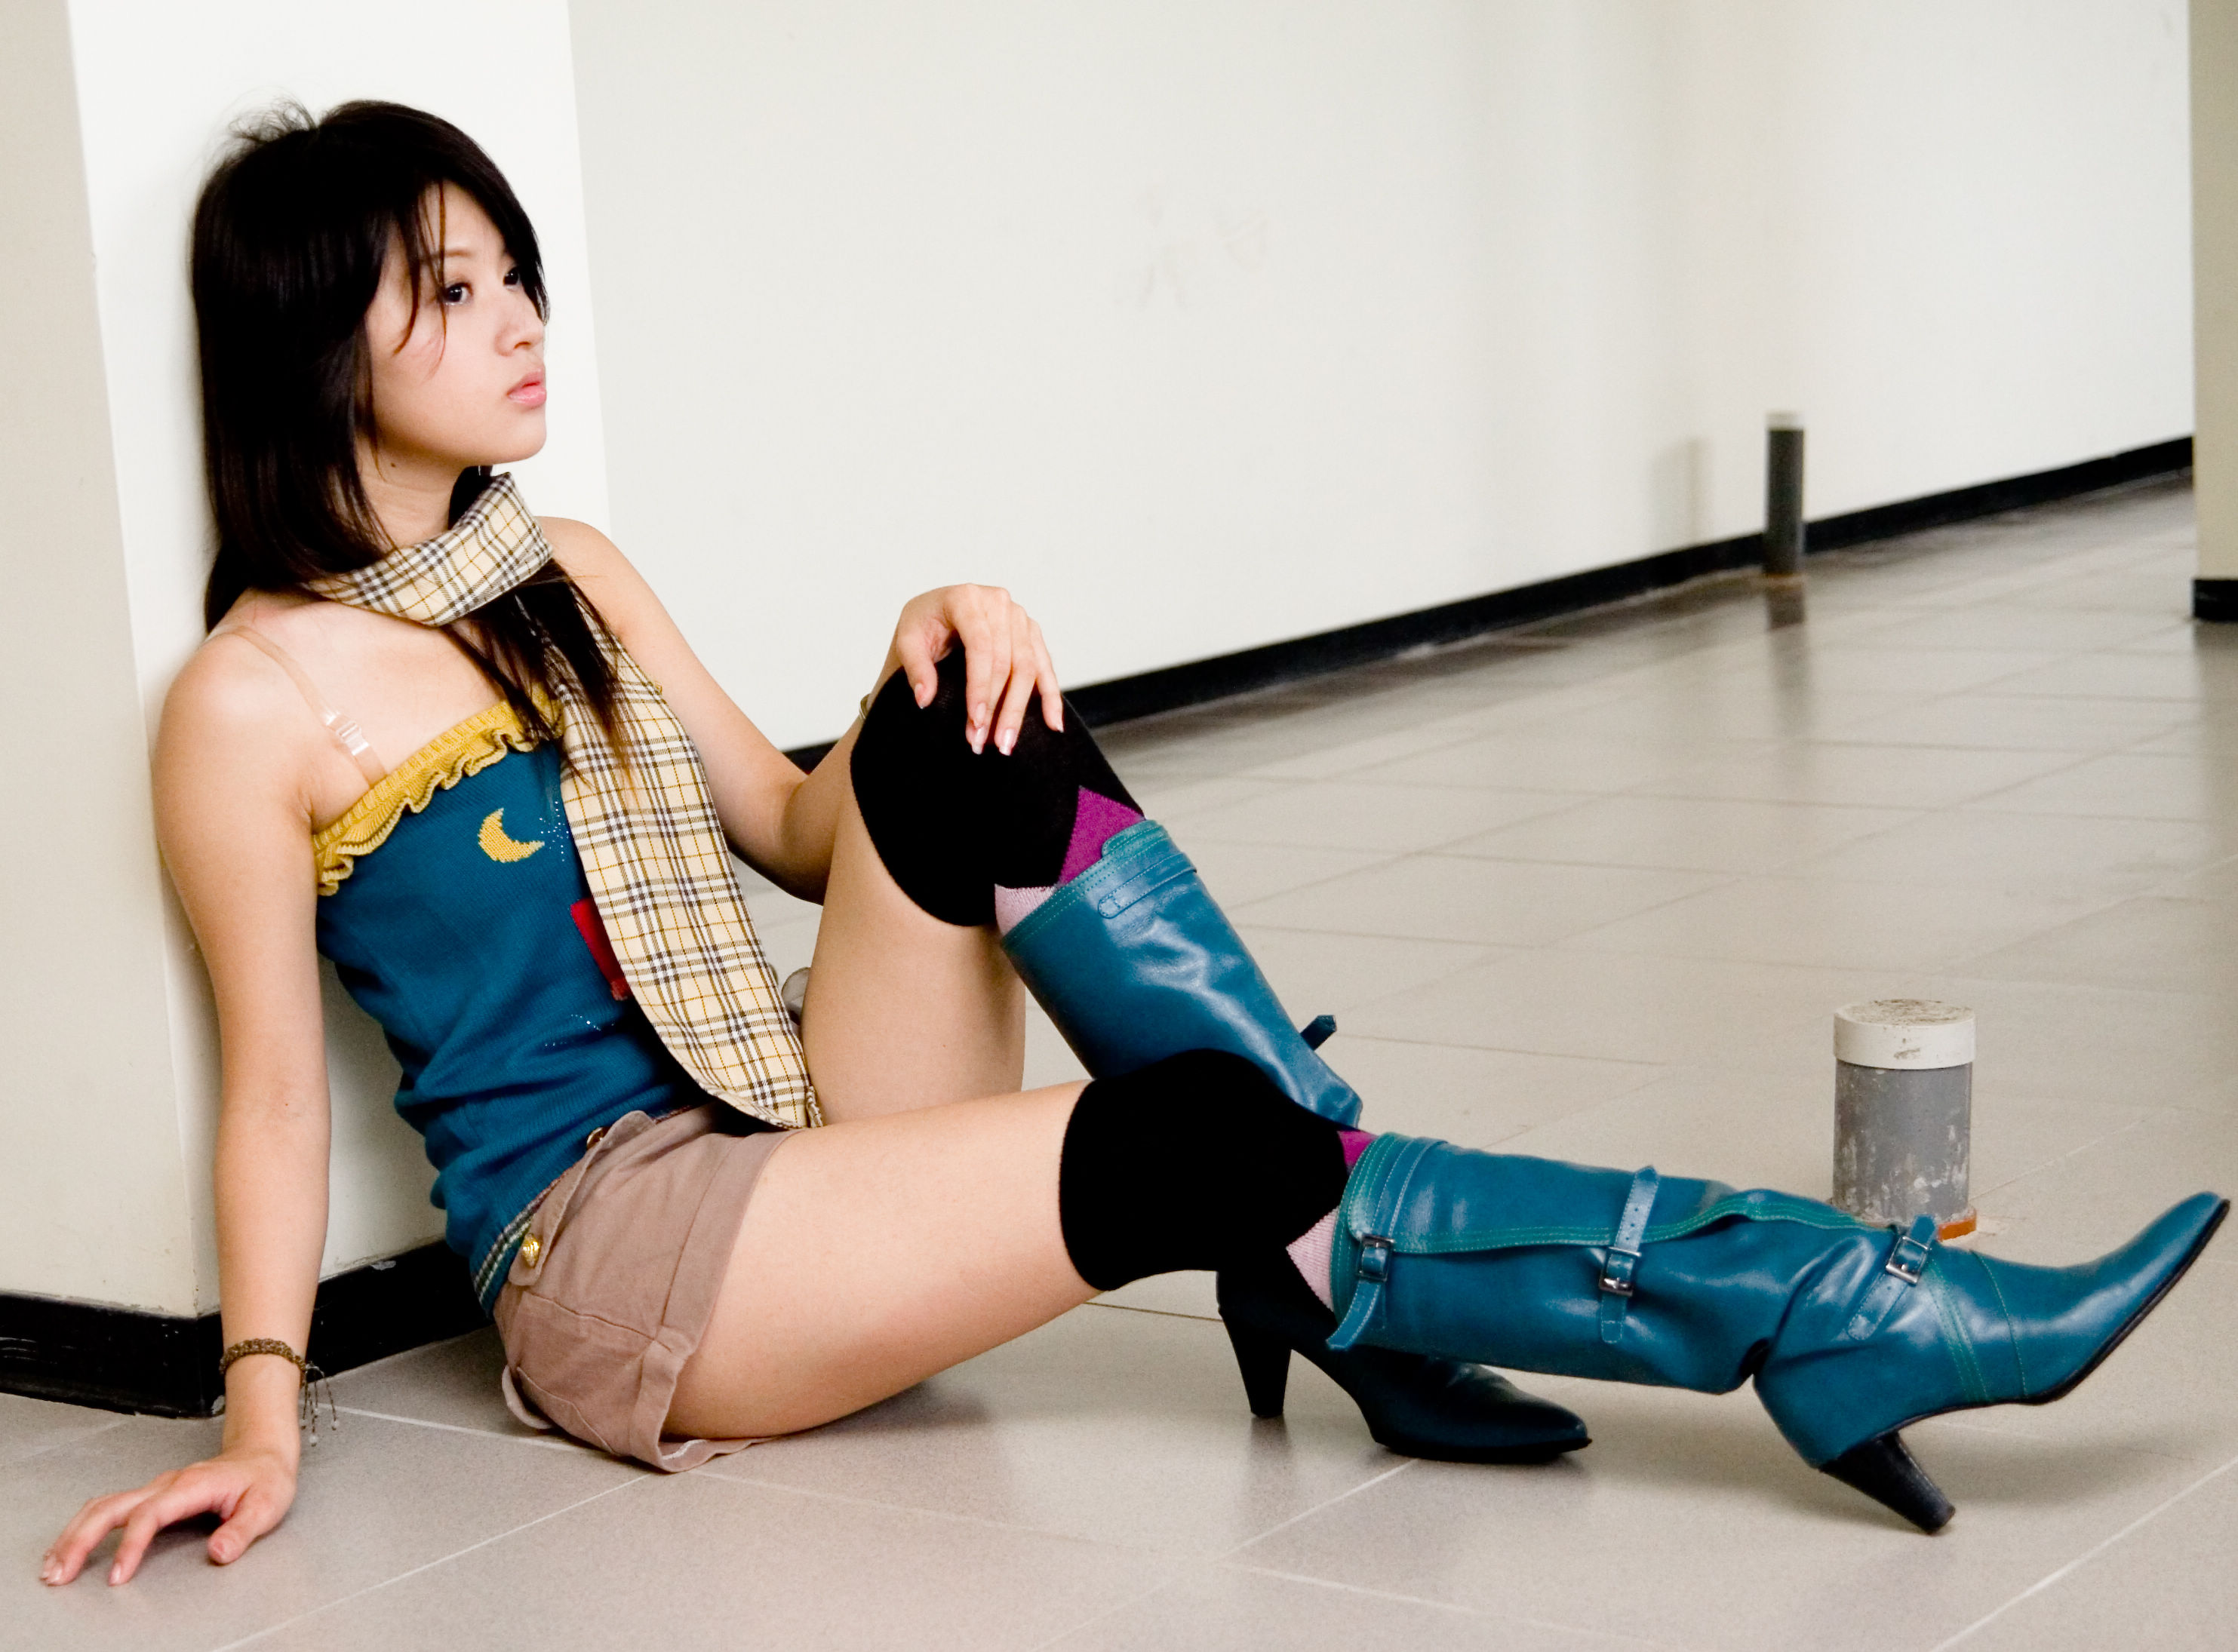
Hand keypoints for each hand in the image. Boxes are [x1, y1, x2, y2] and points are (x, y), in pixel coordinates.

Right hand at [40, 1442, 296, 1585]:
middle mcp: (167, 1484)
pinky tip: (71, 1546)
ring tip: (54, 1565)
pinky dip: (84, 1527)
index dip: (131, 1545)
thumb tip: (220, 1553)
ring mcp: (156, 1488)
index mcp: (192, 1485)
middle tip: (60, 1572)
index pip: (151, 1514)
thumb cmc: (265, 1478)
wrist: (263, 1453)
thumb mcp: (267, 1504)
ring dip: (75, 1534)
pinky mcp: (151, 1496)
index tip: (118, 1576)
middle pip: (112, 1507)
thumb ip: (243, 1530)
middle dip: (81, 1540)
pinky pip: (108, 1508)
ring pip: (103, 1505)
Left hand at [889, 585, 1062, 754]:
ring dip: (1019, 710)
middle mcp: (998, 602)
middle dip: (997, 707)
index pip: (980, 646)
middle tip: (984, 742)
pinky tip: (1052, 724)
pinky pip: (1045, 667)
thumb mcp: (907, 641)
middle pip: (1008, 661)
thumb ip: (915, 668)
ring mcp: (1019, 617)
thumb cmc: (922, 625)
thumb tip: (925, 699)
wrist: (936, 616)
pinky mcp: (1031, 633)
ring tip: (1006, 743)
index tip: (975, 720)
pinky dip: (1050, 697)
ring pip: (1029, 668)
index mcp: (966, 598)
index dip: (980, 686)